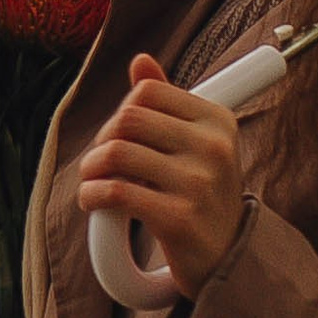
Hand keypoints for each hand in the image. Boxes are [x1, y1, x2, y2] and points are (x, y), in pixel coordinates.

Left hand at [76, 52, 246, 299]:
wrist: (227, 256)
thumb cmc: (204, 194)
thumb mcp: (198, 143)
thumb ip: (168, 102)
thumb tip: (140, 61)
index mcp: (217, 121)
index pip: (148, 91)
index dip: (122, 110)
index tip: (119, 135)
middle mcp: (213, 147)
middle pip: (128, 118)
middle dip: (102, 139)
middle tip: (100, 163)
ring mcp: (198, 183)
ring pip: (116, 153)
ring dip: (90, 169)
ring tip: (92, 181)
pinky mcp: (178, 218)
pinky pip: (115, 192)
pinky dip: (92, 195)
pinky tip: (92, 201)